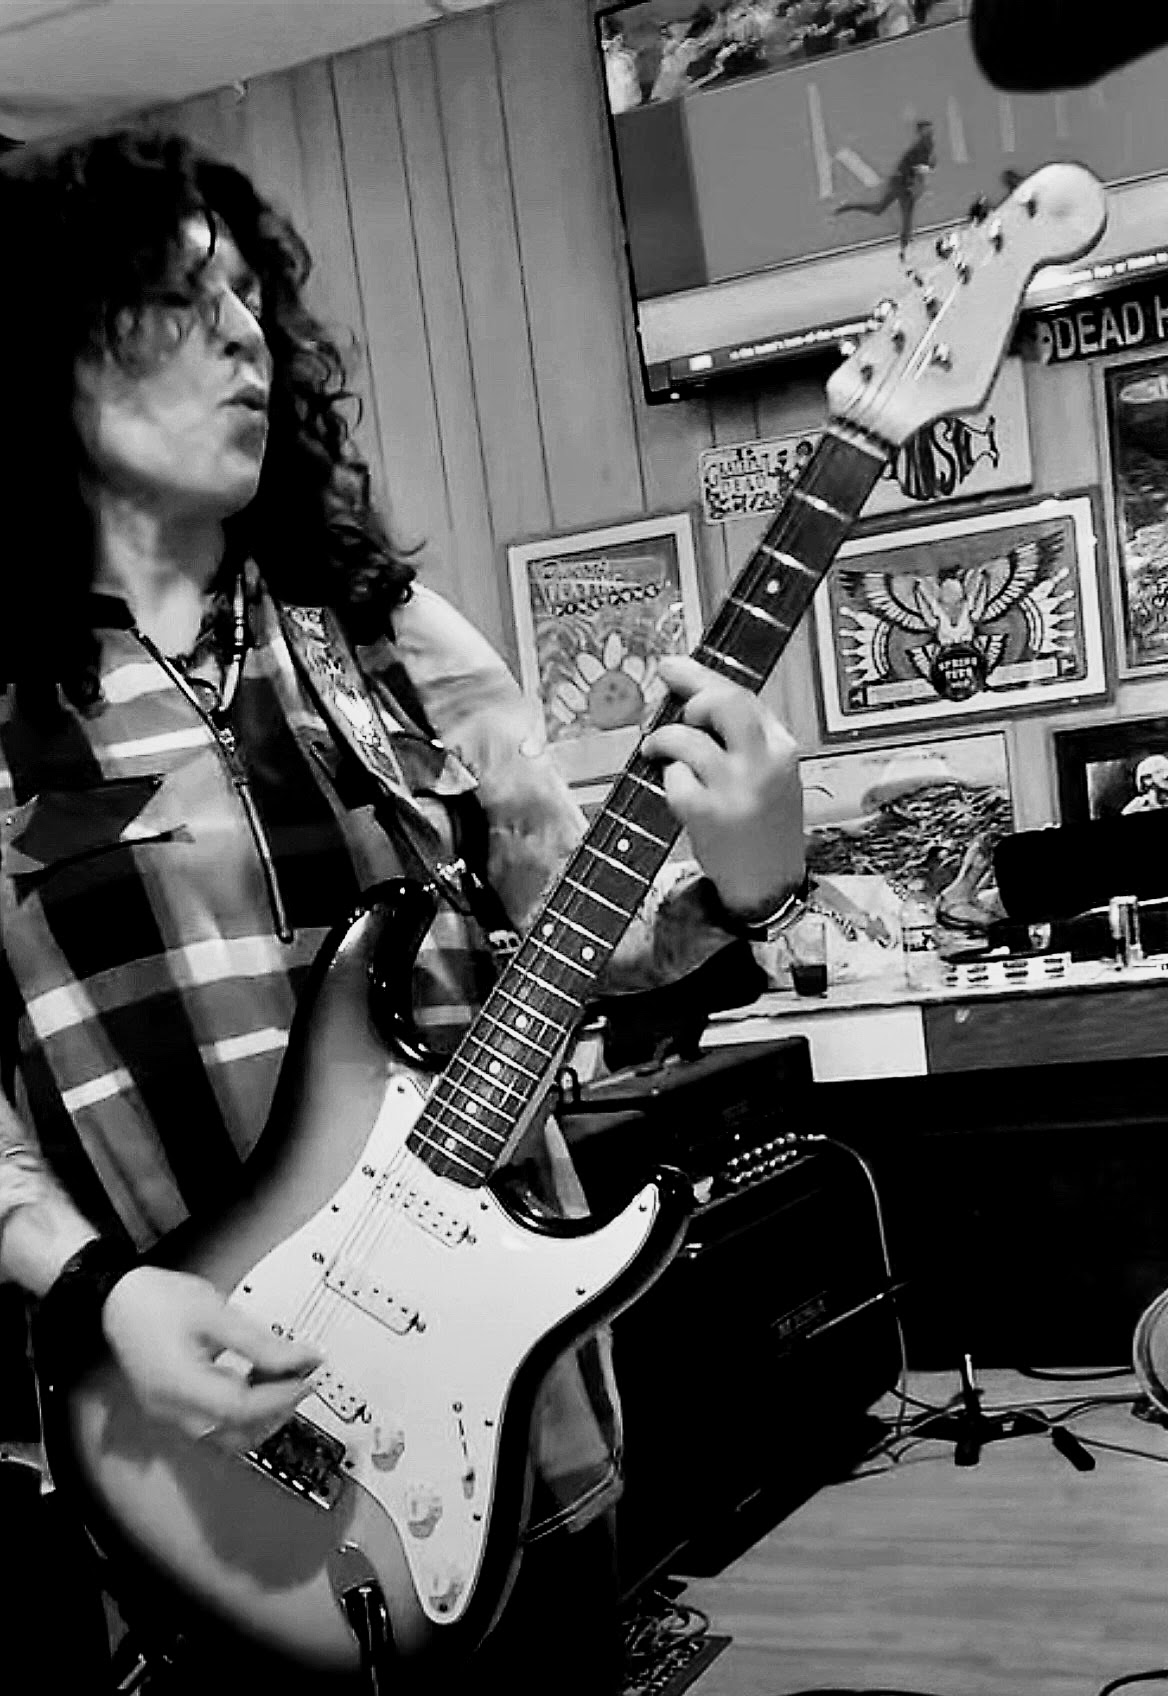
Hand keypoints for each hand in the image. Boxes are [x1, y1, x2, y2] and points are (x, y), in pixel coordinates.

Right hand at [102, 1266, 321, 1449]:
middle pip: (235, 1435)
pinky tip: (256, 1378)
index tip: (307, 1378)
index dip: (280, 1397)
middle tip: (301, 1380)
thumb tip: (300, 1358)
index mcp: (178, 1386)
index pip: (241, 1409)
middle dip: (274, 1412)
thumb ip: (259, 1341)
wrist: (114, 1300)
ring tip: (282, 1377)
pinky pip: (214, 1421)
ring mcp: (169, 1412)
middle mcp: (171, 1409)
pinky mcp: (173, 1406)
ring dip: (260, 1414)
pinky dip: (242, 1408)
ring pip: (226, 1435)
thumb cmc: (155, 1300)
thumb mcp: (214, 1312)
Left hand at [641, 655, 804, 917]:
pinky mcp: (709, 814)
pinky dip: (670, 780)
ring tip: (658, 752)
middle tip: (674, 711)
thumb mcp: (769, 773)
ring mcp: (736, 789)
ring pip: (688, 739)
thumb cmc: (763, 824)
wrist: (770, 883)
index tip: (672, 668)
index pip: (742, 697)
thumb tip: (692, 697)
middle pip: (723, 704)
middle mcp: (763, 763)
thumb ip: (741, 738)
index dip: (701, 678)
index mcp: (781, 747)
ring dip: (664, 740)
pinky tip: (679, 792)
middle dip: (690, 695)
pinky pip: (676, 778)